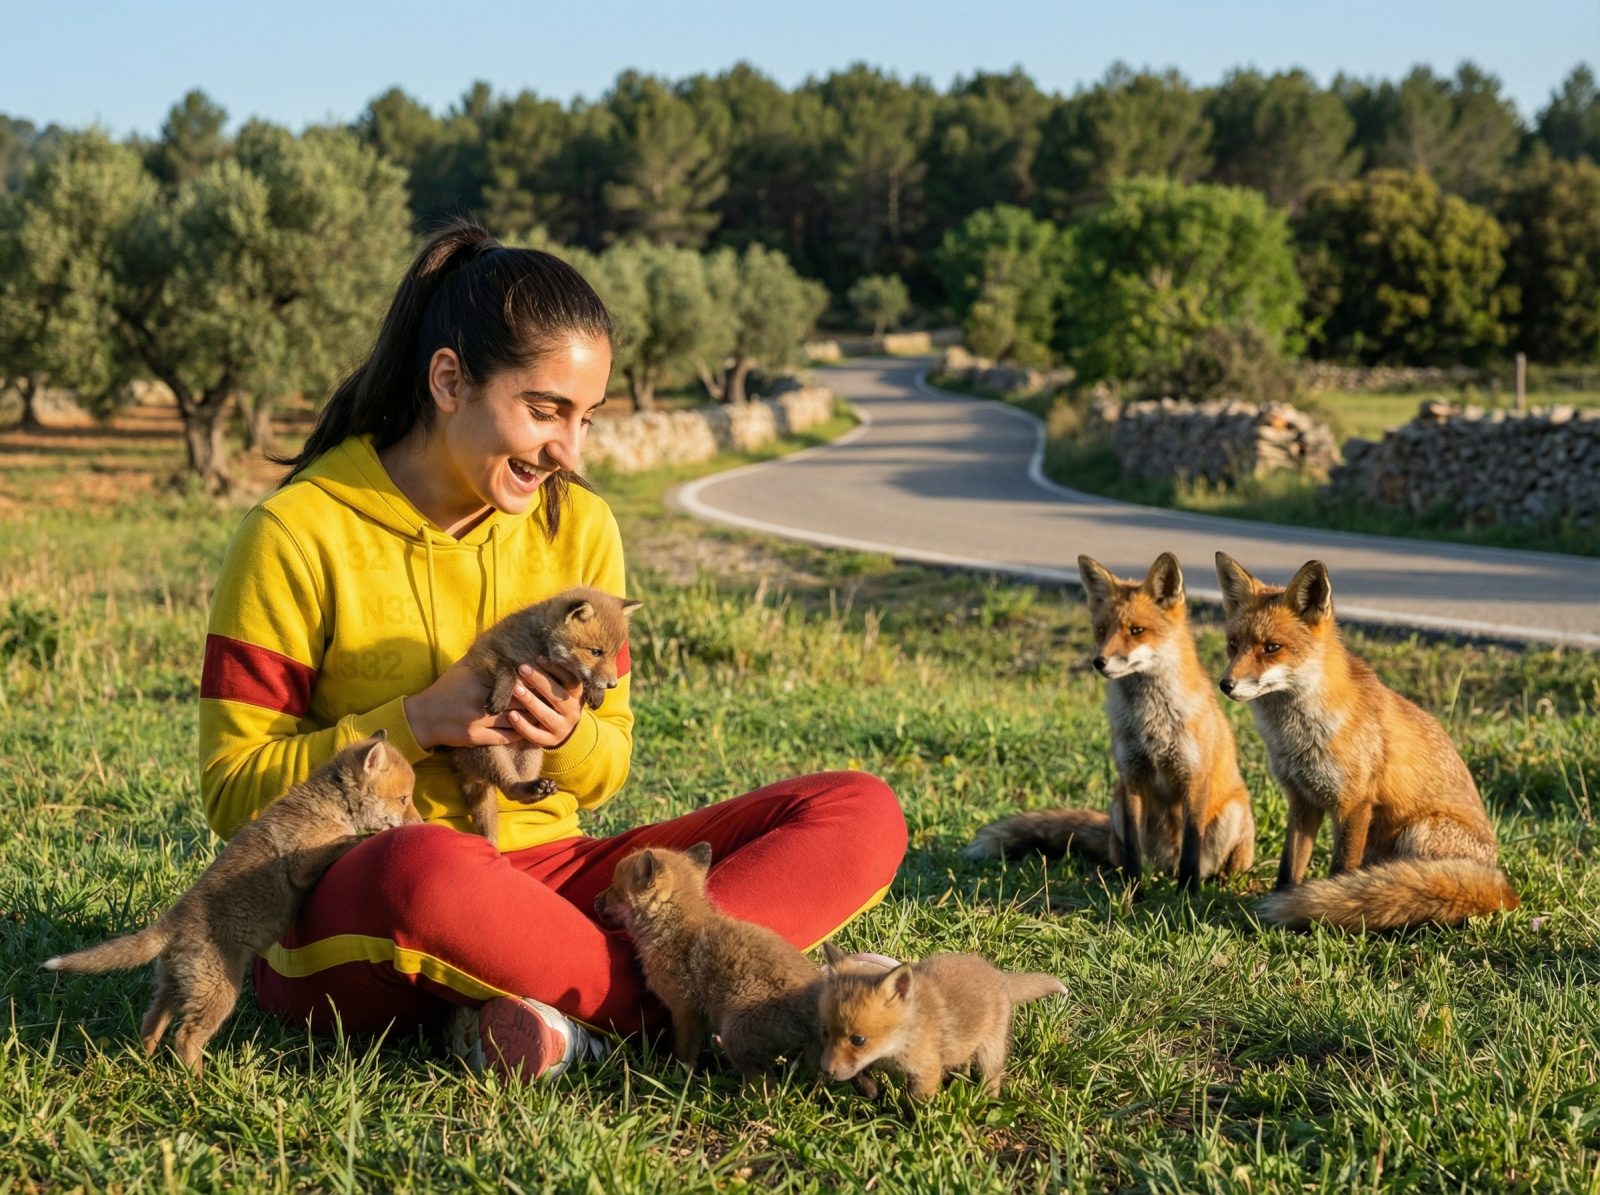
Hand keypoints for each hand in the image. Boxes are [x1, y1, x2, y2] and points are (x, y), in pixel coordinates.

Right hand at [405, 656, 583, 750]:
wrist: (423, 716)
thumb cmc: (447, 688)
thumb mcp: (465, 669)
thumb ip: (488, 662)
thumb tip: (514, 650)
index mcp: (478, 680)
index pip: (514, 678)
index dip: (534, 679)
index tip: (550, 676)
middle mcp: (479, 700)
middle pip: (518, 699)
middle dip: (538, 697)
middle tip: (558, 696)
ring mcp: (478, 721)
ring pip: (516, 718)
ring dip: (534, 716)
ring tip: (550, 711)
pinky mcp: (476, 738)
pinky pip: (507, 736)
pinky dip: (522, 731)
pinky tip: (532, 727)